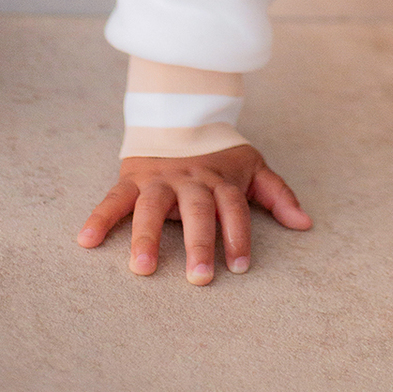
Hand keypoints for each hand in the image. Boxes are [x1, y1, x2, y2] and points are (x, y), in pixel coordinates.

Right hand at [77, 144, 310, 283]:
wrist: (180, 115)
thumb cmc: (219, 155)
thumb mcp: (252, 167)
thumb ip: (277, 195)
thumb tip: (306, 224)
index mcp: (220, 179)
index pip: (233, 207)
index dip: (238, 234)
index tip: (241, 266)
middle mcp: (190, 180)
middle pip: (197, 210)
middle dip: (199, 243)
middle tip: (199, 276)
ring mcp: (160, 179)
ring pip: (152, 206)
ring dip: (146, 236)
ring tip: (142, 268)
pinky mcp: (133, 179)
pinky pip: (114, 198)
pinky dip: (99, 217)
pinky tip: (85, 240)